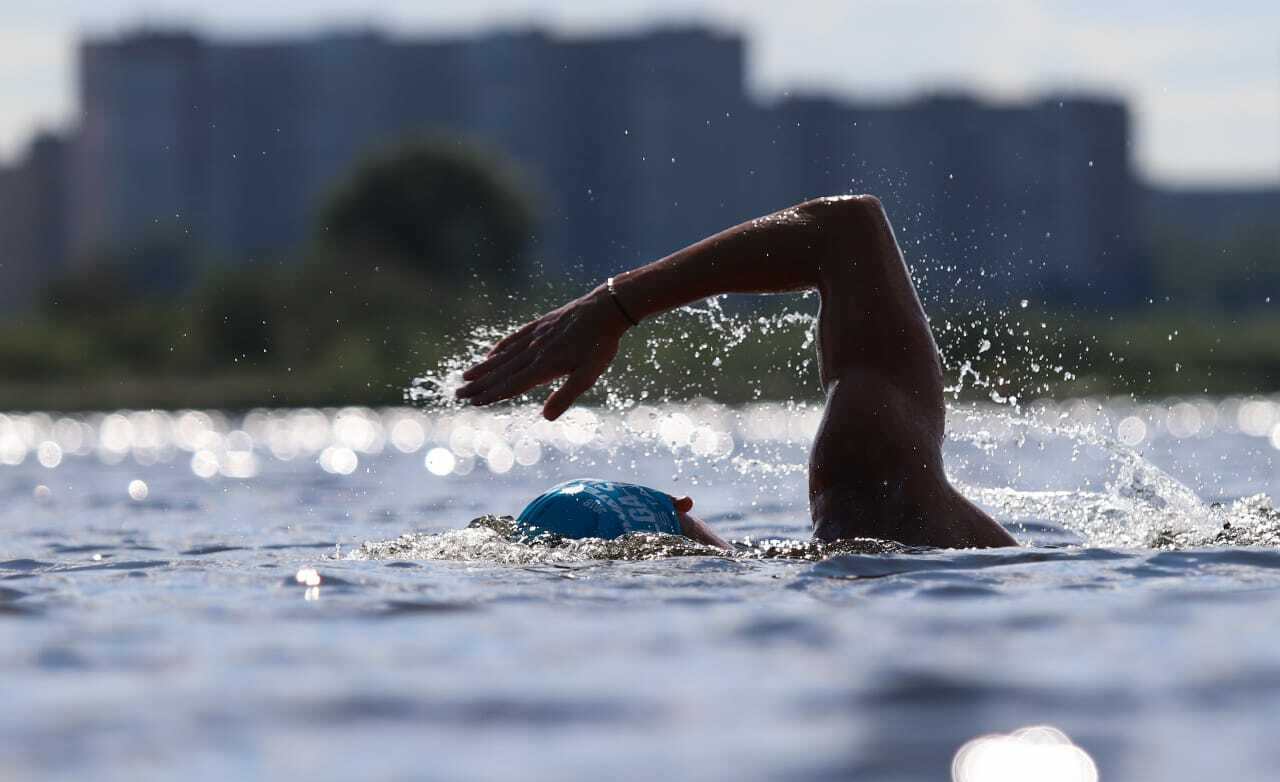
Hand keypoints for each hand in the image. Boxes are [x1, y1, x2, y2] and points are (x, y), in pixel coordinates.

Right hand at [455, 287, 630, 419]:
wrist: (605, 308)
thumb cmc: (600, 346)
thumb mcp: (588, 375)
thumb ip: (566, 395)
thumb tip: (546, 417)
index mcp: (544, 366)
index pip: (512, 385)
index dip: (492, 395)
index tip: (474, 403)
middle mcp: (534, 351)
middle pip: (501, 371)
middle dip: (479, 385)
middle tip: (458, 394)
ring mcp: (535, 337)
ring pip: (504, 355)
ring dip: (484, 368)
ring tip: (466, 377)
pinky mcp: (540, 325)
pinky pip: (515, 338)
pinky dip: (501, 348)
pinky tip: (491, 354)